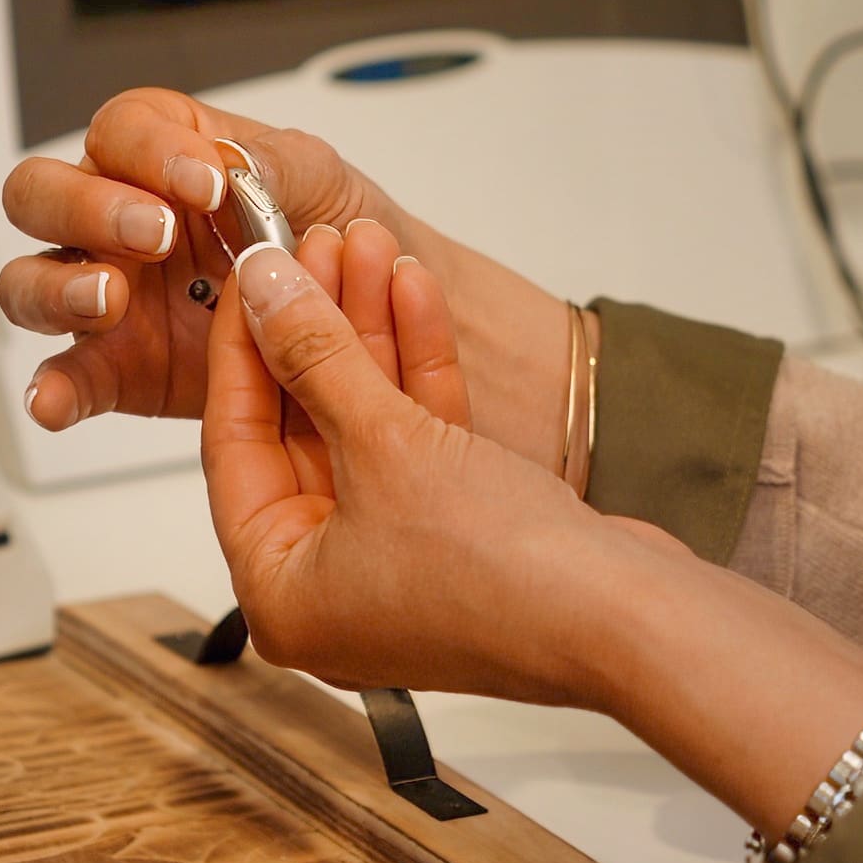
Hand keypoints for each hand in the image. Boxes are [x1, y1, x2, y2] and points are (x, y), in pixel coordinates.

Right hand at [0, 89, 576, 475]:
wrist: (385, 323)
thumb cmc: (346, 238)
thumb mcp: (323, 181)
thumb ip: (272, 166)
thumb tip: (227, 158)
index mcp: (165, 157)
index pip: (118, 132)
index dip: (149, 151)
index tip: (206, 182)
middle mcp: (122, 222)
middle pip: (44, 196)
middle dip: (88, 209)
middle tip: (154, 235)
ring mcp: (113, 297)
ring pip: (36, 282)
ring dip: (63, 288)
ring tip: (111, 301)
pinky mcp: (119, 370)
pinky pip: (68, 377)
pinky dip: (53, 389)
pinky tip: (56, 401)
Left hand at [200, 232, 862, 836]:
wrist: (629, 618)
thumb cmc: (501, 576)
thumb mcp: (383, 444)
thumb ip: (315, 355)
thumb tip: (264, 288)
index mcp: (281, 593)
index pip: (233, 444)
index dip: (242, 346)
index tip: (248, 274)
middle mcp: (329, 587)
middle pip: (300, 429)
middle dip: (316, 327)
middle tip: (312, 246)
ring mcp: (396, 563)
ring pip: (362, 425)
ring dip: (369, 333)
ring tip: (366, 244)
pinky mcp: (457, 537)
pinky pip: (417, 441)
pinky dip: (416, 371)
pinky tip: (414, 291)